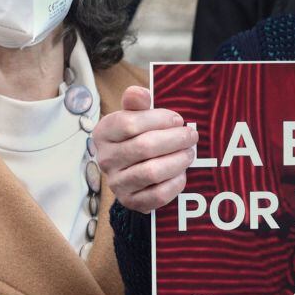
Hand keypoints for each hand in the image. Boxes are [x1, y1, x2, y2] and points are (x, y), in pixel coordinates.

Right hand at [93, 85, 195, 213]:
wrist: (131, 169)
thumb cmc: (136, 135)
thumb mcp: (134, 114)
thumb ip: (136, 102)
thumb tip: (140, 93)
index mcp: (103, 133)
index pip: (130, 123)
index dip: (159, 120)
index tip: (178, 120)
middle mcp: (105, 159)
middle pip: (144, 147)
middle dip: (174, 139)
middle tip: (191, 135)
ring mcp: (117, 183)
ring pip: (152, 172)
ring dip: (178, 160)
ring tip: (189, 153)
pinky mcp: (132, 201)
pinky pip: (158, 194)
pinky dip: (175, 182)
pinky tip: (182, 172)